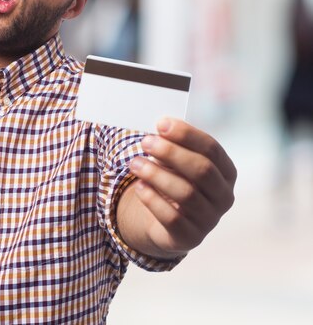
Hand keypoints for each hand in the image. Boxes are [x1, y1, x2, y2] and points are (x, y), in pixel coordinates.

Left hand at [121, 118, 236, 257]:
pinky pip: (172, 218)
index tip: (161, 124)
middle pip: (202, 169)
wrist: (165, 220)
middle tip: (145, 142)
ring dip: (156, 175)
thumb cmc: (172, 180)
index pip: (212, 149)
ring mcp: (210, 219)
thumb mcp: (174, 162)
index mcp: (225, 172)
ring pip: (186, 194)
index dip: (187, 134)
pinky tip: (139, 187)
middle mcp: (224, 196)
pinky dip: (153, 200)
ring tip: (134, 164)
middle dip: (171, 153)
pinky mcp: (190, 237)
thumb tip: (158, 130)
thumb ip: (171, 146)